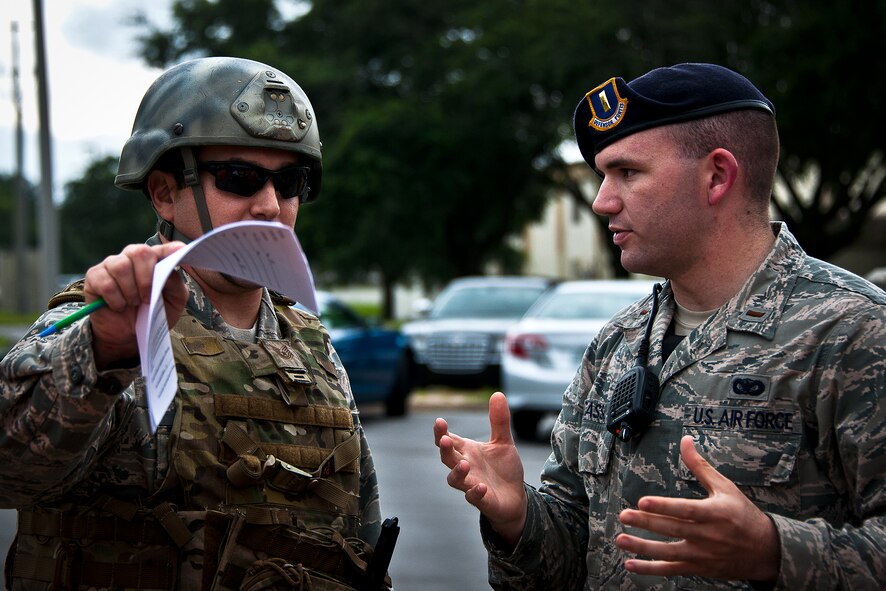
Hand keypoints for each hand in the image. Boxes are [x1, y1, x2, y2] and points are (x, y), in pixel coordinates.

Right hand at [84, 242, 187, 368]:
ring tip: (133, 303)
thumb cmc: (152, 313)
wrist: (128, 335)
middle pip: (139, 252)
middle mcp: (132, 257)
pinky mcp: (94, 277)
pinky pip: (105, 282)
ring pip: (120, 266)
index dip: (170, 249)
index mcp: (154, 261)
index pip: (163, 250)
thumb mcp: (173, 302)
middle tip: (147, 299)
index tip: (181, 250)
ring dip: (130, 291)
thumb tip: (167, 271)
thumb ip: (174, 284)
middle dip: (146, 278)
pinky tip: (118, 306)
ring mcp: (111, 265)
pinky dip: (115, 299)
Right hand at [434, 392, 527, 546]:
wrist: (515, 497)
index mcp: (467, 451)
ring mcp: (471, 484)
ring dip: (457, 472)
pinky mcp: (483, 500)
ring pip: (455, 480)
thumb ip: (499, 421)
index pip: (448, 440)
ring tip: (465, 464)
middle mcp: (466, 467)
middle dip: (444, 449)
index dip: (441, 432)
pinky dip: (475, 492)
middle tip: (445, 440)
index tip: (439, 422)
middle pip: (447, 458)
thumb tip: (497, 394)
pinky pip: (474, 498)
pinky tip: (481, 486)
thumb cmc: (503, 469)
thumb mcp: (503, 442)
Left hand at [615, 435, 779, 581]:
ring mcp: (703, 554)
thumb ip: (700, 466)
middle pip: (672, 529)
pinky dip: (651, 569)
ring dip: (643, 547)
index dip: (664, 506)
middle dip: (646, 523)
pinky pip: (672, 569)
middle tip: (623, 516)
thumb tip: (685, 440)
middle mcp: (708, 535)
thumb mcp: (725, 487)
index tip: (642, 501)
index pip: (686, 510)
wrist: (765, 550)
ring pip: (669, 552)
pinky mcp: (699, 568)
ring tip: (620, 539)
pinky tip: (631, 564)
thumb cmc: (743, 514)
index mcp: (715, 513)